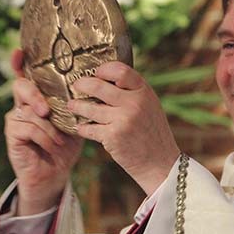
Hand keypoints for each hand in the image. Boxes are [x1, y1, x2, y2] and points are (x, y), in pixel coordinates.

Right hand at [4, 50, 82, 214]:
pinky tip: (53, 146)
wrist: (55, 173)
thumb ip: (76, 106)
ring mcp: (16, 118)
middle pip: (21, 87)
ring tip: (60, 141)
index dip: (21, 63)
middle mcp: (24, 104)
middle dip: (34, 95)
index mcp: (38, 97)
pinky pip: (28, 128)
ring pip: (29, 112)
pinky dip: (44, 138)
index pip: (27, 75)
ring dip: (49, 127)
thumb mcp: (74, 122)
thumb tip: (91, 88)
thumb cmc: (65, 146)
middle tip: (46, 110)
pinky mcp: (12, 134)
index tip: (19, 52)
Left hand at [68, 61, 179, 194]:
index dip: (104, 69)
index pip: (120, 70)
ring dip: (77, 106)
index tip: (96, 72)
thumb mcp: (150, 105)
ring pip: (89, 108)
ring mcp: (123, 120)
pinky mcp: (113, 137)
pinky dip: (82, 128)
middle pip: (98, 86)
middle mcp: (134, 103)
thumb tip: (106, 79)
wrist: (161, 163)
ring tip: (72, 105)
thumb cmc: (153, 133)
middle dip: (82, 84)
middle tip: (76, 85)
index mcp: (144, 92)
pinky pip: (89, 128)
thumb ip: (132, 92)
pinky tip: (80, 127)